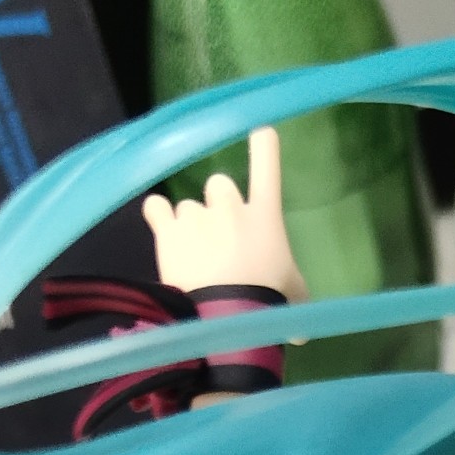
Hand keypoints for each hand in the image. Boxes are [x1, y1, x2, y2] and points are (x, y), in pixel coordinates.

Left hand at [142, 128, 307, 301]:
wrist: (230, 317)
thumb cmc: (270, 303)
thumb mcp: (294, 294)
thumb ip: (291, 288)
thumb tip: (297, 323)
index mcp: (265, 215)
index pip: (267, 167)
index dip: (263, 146)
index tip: (261, 131)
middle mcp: (230, 206)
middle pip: (219, 184)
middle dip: (217, 205)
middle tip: (218, 239)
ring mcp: (197, 216)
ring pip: (188, 206)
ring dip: (190, 225)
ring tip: (194, 258)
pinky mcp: (169, 231)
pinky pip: (156, 207)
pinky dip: (158, 215)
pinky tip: (162, 229)